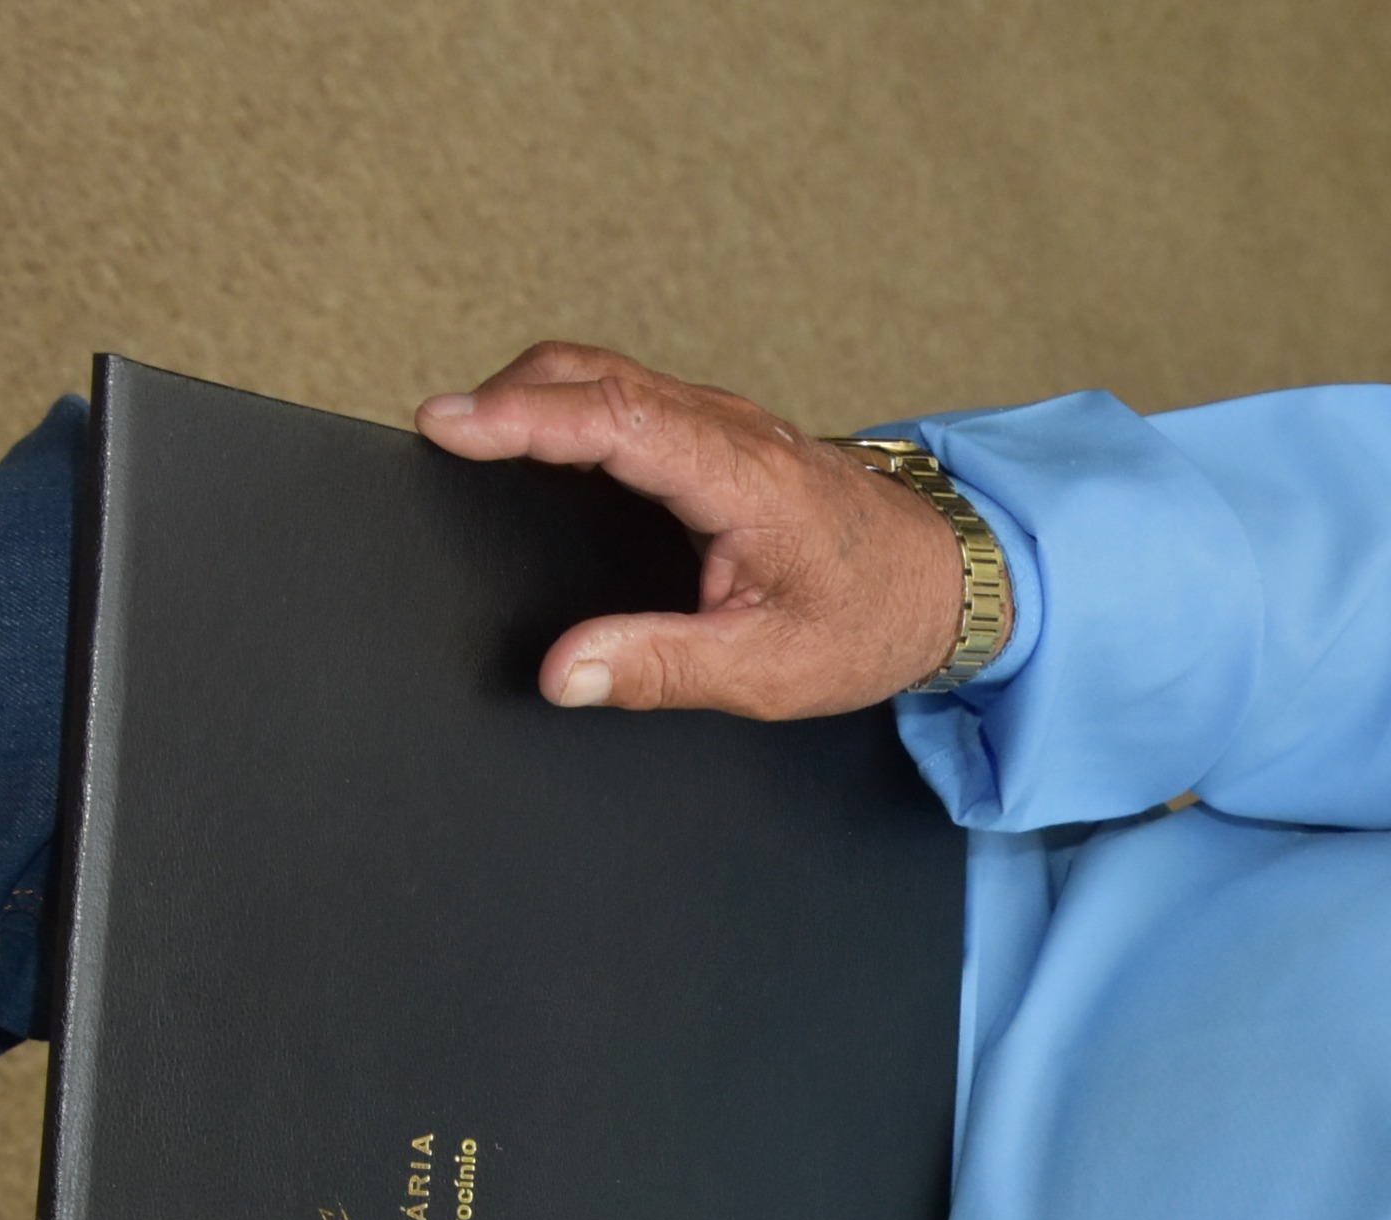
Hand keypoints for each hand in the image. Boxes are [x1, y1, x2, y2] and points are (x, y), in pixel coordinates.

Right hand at [415, 344, 962, 719]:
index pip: (614, 420)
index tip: (447, 423)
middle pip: (594, 375)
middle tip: (439, 433)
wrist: (951, 580)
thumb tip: (565, 673)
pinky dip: (570, 409)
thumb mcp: (771, 669)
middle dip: (508, 396)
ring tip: (469, 436)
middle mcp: (730, 432)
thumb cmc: (873, 620)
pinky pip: (630, 400)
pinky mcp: (719, 436)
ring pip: (609, 378)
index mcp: (743, 478)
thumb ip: (662, 668)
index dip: (522, 417)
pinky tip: (538, 446)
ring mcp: (725, 425)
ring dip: (535, 396)